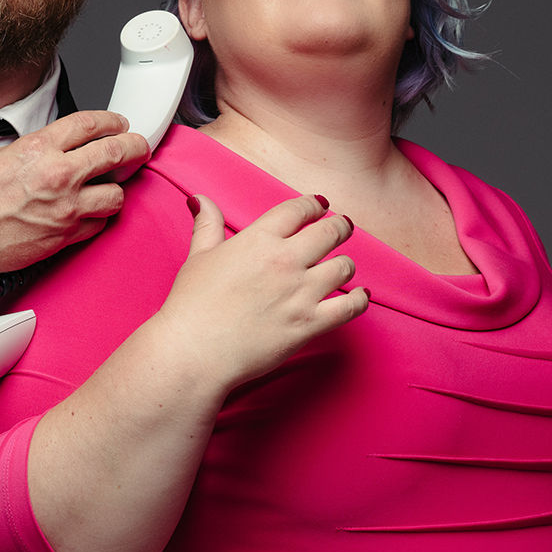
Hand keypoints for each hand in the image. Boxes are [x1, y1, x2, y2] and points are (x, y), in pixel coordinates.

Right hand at [0, 110, 149, 284]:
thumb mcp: (5, 153)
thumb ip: (40, 148)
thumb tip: (64, 146)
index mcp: (40, 149)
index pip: (89, 124)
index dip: (111, 121)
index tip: (119, 124)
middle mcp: (58, 175)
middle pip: (115, 153)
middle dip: (135, 147)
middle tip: (139, 147)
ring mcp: (65, 208)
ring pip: (116, 194)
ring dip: (117, 188)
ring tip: (112, 185)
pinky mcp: (65, 236)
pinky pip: (99, 224)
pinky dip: (98, 217)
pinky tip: (91, 212)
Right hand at [149, 193, 368, 393]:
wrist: (194, 351)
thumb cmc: (192, 305)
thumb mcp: (198, 257)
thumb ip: (207, 225)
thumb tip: (201, 199)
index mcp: (259, 239)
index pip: (299, 210)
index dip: (314, 204)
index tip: (320, 205)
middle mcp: (285, 261)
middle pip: (330, 232)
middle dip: (339, 227)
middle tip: (342, 228)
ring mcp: (301, 293)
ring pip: (344, 267)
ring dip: (345, 264)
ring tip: (341, 266)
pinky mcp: (310, 324)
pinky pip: (350, 307)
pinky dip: (359, 300)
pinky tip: (359, 296)